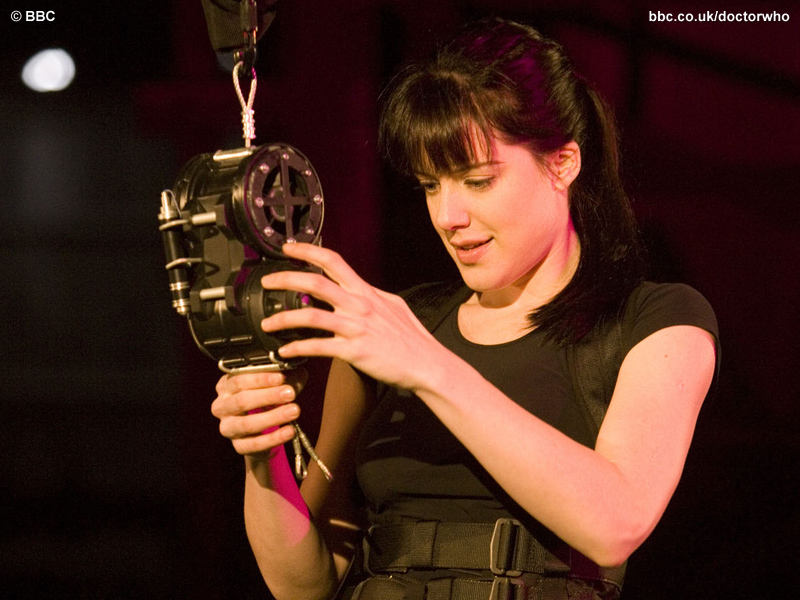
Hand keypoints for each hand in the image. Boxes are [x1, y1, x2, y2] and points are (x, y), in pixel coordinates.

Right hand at [211, 369, 306, 456]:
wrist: (264, 430)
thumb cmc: (268, 398)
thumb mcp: (276, 384)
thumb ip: (286, 378)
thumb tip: (298, 373)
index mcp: (226, 385)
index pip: (239, 380)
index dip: (260, 379)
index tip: (281, 377)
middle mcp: (221, 406)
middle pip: (241, 401)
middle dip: (268, 396)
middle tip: (290, 393)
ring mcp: (227, 427)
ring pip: (246, 424)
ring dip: (272, 417)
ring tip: (294, 411)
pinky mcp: (238, 446)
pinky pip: (253, 444)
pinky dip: (274, 438)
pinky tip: (290, 431)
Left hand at [260, 243, 442, 390]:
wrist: (427, 363)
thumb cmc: (412, 339)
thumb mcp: (394, 306)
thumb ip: (372, 296)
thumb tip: (359, 288)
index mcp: (366, 292)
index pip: (333, 261)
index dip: (308, 251)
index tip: (289, 248)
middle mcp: (359, 305)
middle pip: (315, 282)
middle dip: (285, 279)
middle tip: (266, 282)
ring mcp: (355, 327)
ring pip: (310, 315)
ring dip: (283, 318)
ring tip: (267, 324)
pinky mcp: (353, 351)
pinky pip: (318, 346)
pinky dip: (297, 348)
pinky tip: (285, 351)